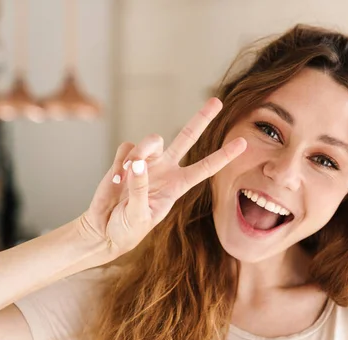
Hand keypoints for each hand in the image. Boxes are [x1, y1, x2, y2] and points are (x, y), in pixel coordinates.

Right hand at [77, 98, 245, 255]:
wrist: (103, 230)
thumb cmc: (127, 230)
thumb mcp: (138, 216)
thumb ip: (140, 189)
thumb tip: (139, 164)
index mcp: (177, 186)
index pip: (206, 167)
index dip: (224, 155)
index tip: (243, 142)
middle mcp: (165, 169)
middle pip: (186, 138)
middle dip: (201, 118)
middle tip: (217, 101)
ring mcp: (146, 162)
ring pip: (151, 141)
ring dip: (140, 153)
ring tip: (125, 177)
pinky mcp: (125, 158)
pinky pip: (126, 147)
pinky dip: (119, 162)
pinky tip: (115, 180)